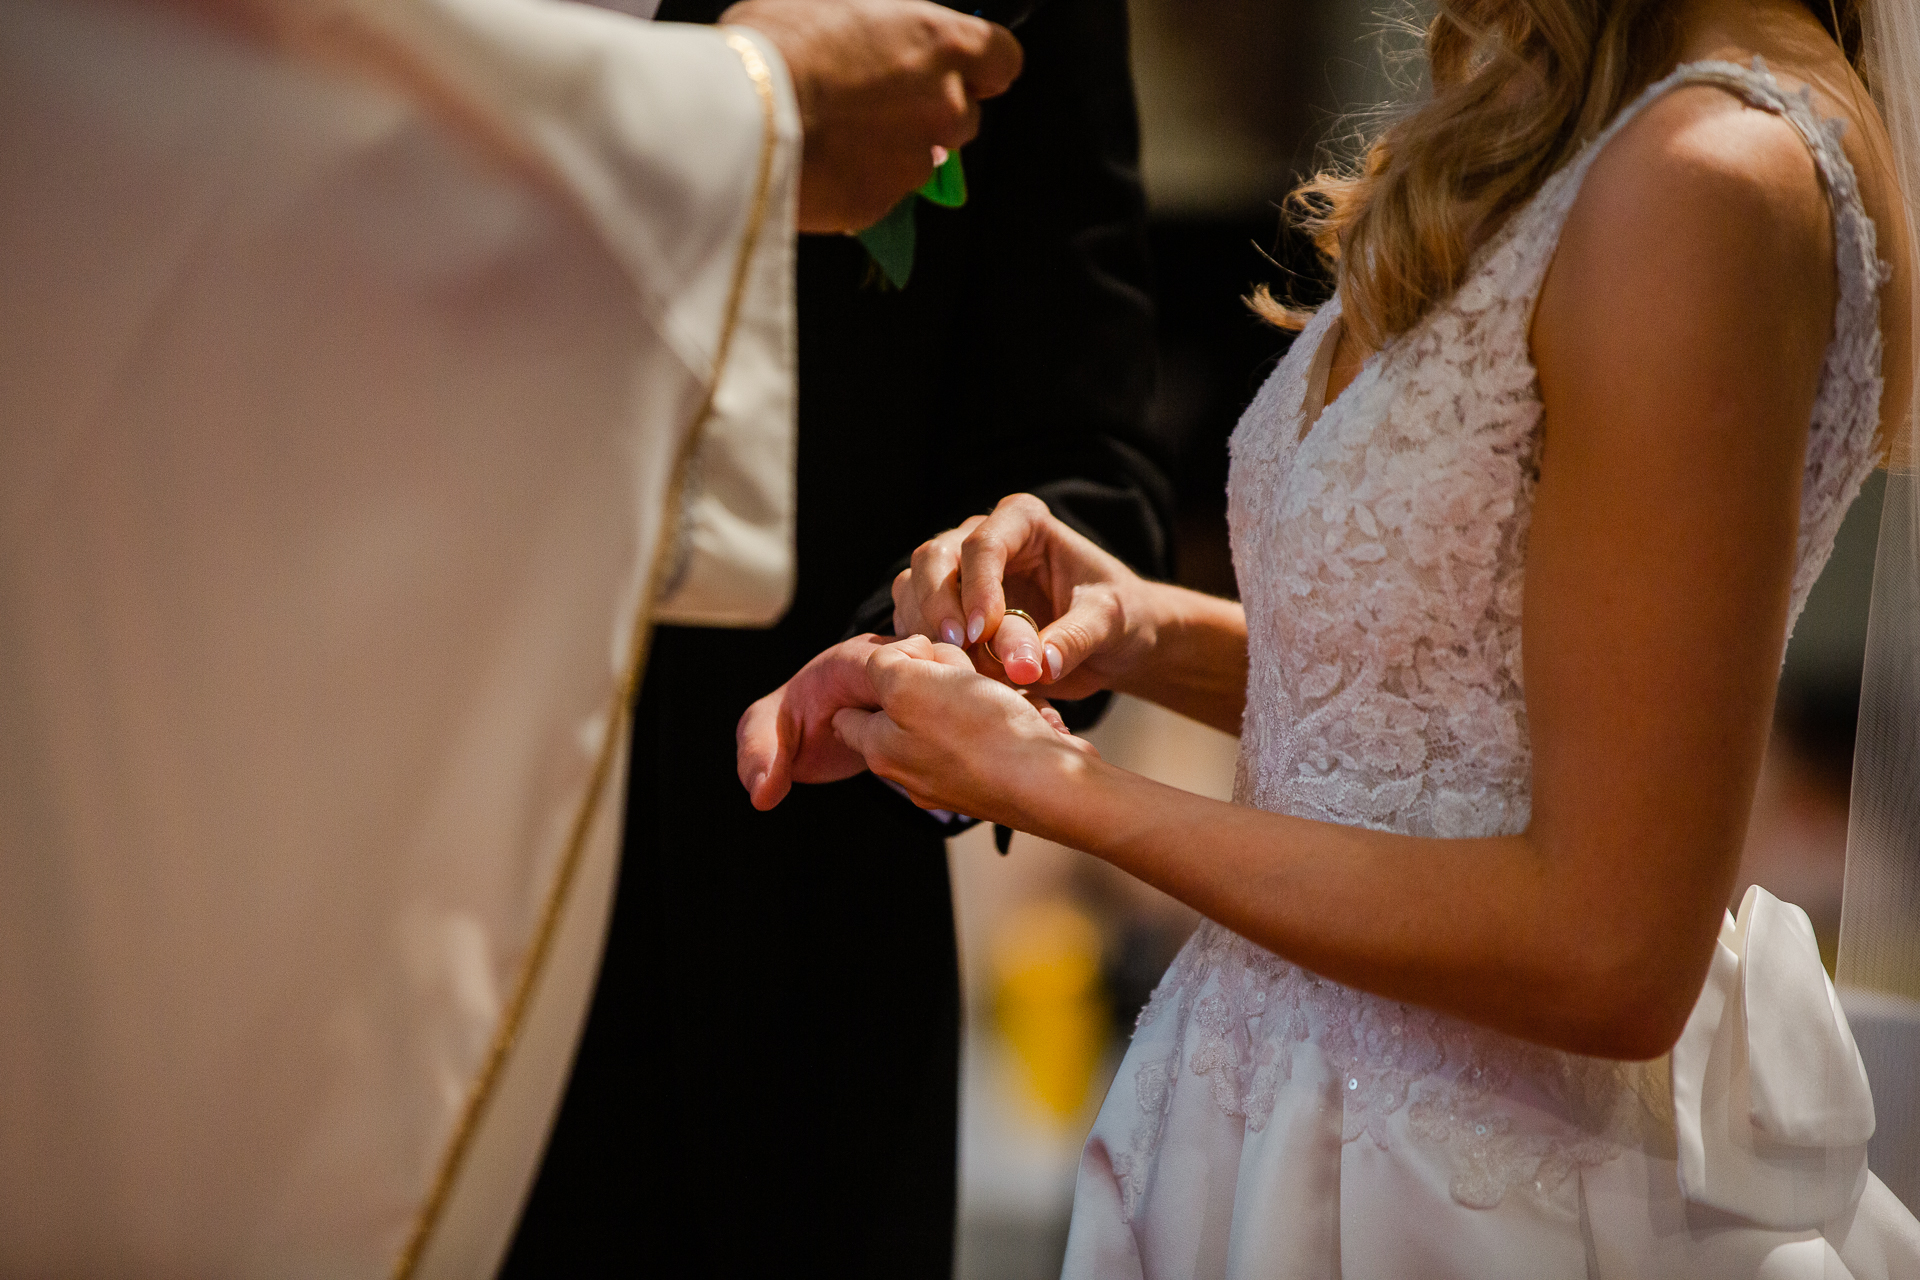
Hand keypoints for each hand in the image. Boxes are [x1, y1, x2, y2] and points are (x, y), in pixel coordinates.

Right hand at [721, 0, 1021, 232]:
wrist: (736, 122)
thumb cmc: (775, 46)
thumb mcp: (826, 1)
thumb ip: (873, 21)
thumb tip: (870, 25)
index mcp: (941, 44)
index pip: (1003, 58)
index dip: (981, 64)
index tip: (962, 66)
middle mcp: (945, 107)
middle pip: (966, 113)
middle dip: (933, 109)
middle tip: (879, 99)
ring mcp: (917, 163)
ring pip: (927, 157)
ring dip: (897, 147)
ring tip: (841, 130)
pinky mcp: (883, 205)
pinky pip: (885, 191)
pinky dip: (864, 180)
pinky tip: (823, 160)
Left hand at [737, 633, 1081, 810]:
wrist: (1050, 781)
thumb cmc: (979, 732)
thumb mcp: (908, 684)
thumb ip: (883, 666)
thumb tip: (896, 658)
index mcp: (881, 750)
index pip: (848, 714)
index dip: (872, 676)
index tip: (907, 657)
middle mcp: (911, 772)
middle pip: (903, 708)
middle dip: (927, 679)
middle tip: (955, 670)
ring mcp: (953, 780)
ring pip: (949, 716)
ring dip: (969, 691)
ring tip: (993, 687)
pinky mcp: (993, 779)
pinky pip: (987, 731)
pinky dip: (1000, 712)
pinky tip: (1019, 708)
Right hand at [891, 493, 1154, 697]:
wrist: (1110, 644)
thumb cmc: (1117, 617)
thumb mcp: (1110, 622)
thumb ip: (1075, 638)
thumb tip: (1037, 665)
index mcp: (1024, 522)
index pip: (984, 543)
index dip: (977, 586)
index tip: (982, 631)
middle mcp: (983, 539)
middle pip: (933, 558)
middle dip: (937, 604)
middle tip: (957, 647)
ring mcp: (958, 574)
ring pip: (912, 589)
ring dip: (926, 630)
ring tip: (959, 668)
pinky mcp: (945, 612)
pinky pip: (914, 625)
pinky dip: (924, 651)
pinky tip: (949, 675)